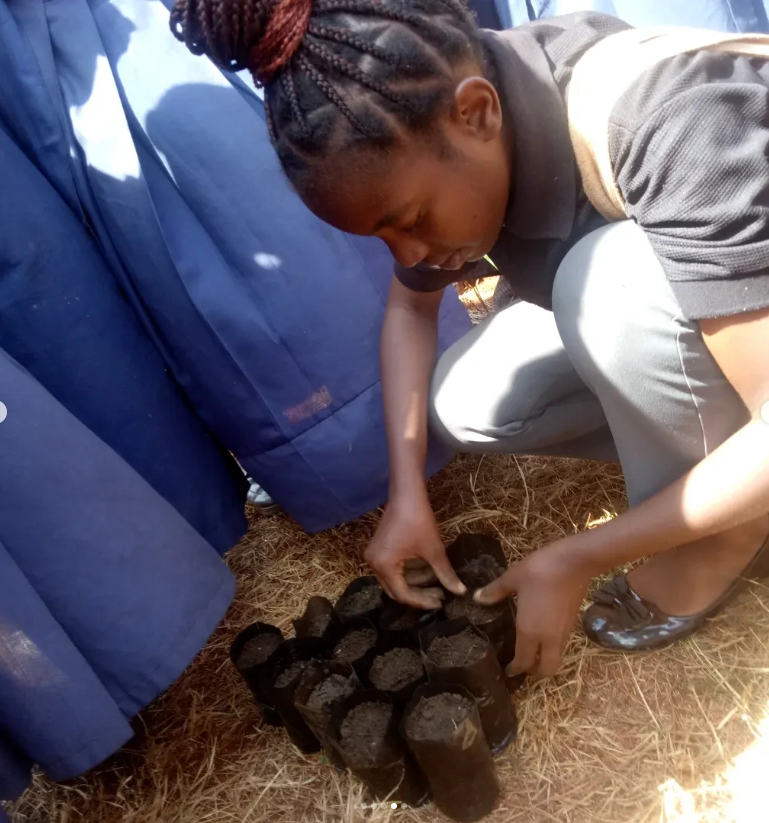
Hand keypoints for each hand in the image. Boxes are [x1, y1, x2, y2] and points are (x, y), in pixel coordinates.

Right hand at [366, 493, 465, 608]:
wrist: (406, 494)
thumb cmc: (418, 521)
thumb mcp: (434, 550)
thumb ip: (445, 574)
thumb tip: (461, 592)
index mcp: (383, 567)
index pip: (402, 594)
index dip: (422, 601)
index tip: (441, 602)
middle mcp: (373, 564)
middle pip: (396, 589)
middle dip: (419, 592)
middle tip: (440, 594)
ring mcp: (374, 556)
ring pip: (396, 578)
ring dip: (416, 580)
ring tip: (438, 579)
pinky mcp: (379, 548)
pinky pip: (394, 567)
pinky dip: (410, 570)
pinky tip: (427, 568)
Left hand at [474, 537, 591, 676]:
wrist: (575, 562)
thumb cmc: (539, 570)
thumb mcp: (513, 578)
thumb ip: (495, 591)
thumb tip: (477, 598)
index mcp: (530, 631)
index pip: (524, 662)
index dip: (515, 670)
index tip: (508, 672)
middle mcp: (549, 638)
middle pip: (546, 669)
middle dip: (534, 672)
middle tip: (522, 665)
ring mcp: (564, 632)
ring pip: (556, 658)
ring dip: (545, 660)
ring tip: (531, 651)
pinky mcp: (573, 623)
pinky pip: (561, 644)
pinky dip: (552, 647)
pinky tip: (543, 633)